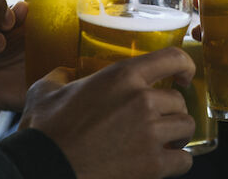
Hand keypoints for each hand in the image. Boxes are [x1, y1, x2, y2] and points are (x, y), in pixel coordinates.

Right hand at [19, 47, 195, 178]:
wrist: (42, 169)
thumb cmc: (43, 132)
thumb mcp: (45, 92)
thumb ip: (61, 77)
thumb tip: (63, 73)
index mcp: (123, 76)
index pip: (173, 58)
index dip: (185, 66)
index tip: (184, 76)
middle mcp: (143, 100)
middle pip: (179, 101)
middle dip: (169, 112)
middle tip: (155, 122)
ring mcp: (150, 133)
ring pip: (186, 127)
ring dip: (176, 135)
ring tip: (162, 141)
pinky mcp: (153, 164)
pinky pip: (184, 159)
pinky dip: (177, 161)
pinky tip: (164, 162)